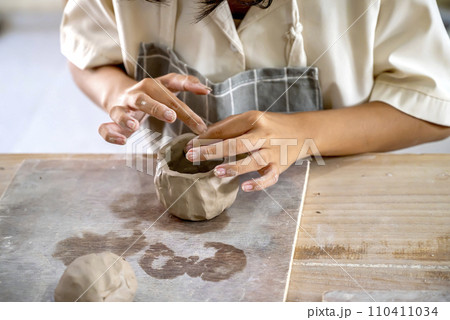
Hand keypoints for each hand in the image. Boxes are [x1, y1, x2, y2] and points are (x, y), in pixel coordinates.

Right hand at [98, 73, 210, 144]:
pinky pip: (104, 128)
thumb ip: (185, 84)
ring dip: (126, 119)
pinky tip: (121, 141)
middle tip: (171, 117)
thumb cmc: (150, 95)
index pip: (171, 93)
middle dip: (157, 108)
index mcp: (151, 86)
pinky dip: (110, 134)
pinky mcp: (111, 121)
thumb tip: (207, 89)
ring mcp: (121, 107)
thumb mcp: (167, 86)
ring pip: (119, 111)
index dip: (186, 101)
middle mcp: (135, 95)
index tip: (203, 108)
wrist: (119, 96)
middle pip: (144, 100)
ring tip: (134, 127)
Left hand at [184, 111, 308, 191]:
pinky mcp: (281, 166)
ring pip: (253, 161)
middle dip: (212, 150)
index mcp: (254, 119)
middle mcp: (264, 134)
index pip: (225, 129)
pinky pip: (269, 177)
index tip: (188, 146)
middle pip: (236, 143)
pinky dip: (258, 184)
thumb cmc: (270, 126)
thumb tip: (202, 136)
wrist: (302, 131)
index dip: (205, 138)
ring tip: (216, 172)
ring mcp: (273, 151)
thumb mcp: (252, 119)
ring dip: (234, 167)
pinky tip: (245, 188)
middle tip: (192, 157)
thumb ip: (229, 126)